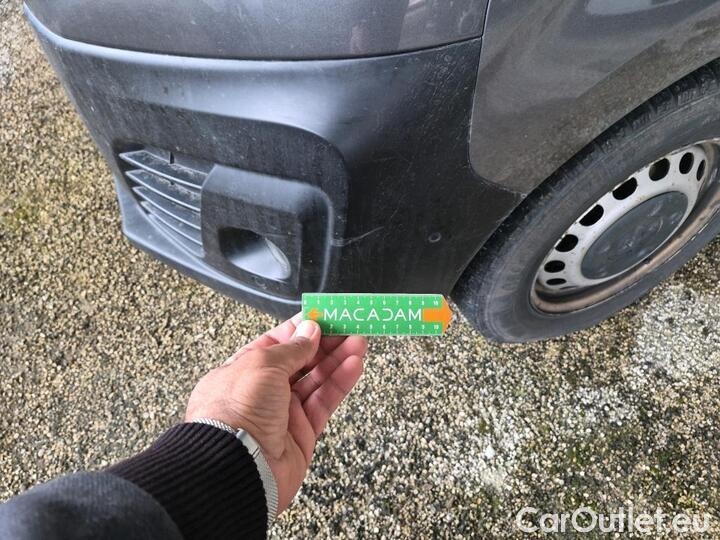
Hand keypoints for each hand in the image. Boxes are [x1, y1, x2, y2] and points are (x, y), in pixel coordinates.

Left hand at [185, 314, 367, 513]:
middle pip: (302, 360)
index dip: (303, 327)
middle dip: (326, 342)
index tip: (326, 315)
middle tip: (350, 326)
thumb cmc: (235, 412)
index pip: (279, 341)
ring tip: (360, 341)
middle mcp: (263, 390)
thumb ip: (292, 347)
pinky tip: (354, 365)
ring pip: (317, 379)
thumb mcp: (262, 364)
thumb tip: (310, 329)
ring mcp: (284, 412)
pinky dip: (341, 383)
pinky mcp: (303, 433)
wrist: (237, 467)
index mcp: (244, 368)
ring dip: (339, 359)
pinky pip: (325, 402)